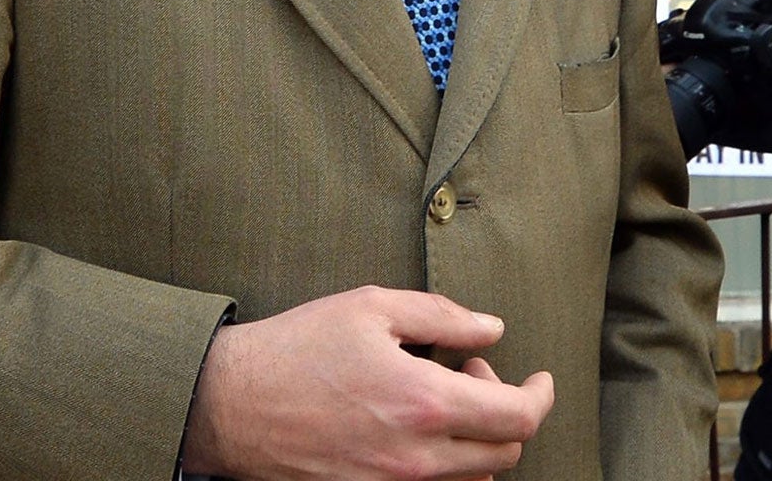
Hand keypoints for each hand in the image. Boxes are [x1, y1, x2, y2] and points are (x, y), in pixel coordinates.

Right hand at [180, 286, 553, 480]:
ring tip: (442, 397)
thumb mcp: (372, 308)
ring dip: (477, 439)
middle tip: (471, 370)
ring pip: (472, 479)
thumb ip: (443, 316)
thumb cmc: (298, 349)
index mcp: (424, 402)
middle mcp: (416, 458)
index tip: (538, 378)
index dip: (540, 397)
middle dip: (506, 411)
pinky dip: (446, 465)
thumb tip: (493, 327)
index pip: (517, 419)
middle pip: (504, 455)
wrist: (231, 406)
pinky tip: (418, 427)